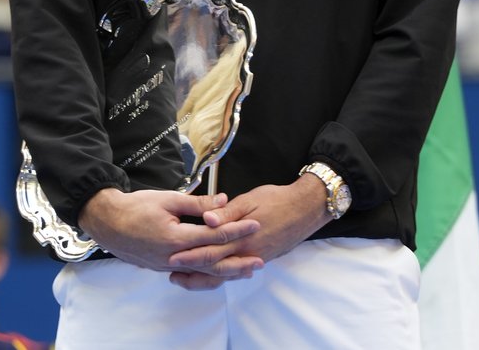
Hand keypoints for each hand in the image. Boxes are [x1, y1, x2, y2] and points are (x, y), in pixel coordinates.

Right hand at [78, 188, 262, 276]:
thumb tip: (222, 202)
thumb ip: (197, 204)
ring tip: (246, 271)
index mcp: (176, 239)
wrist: (107, 223)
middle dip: (238, 261)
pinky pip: (190, 273)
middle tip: (260, 261)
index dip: (236, 230)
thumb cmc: (135, 208)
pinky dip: (208, 274)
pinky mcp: (163, 267)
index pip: (214, 236)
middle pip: (213, 263)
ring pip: (203, 272)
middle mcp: (174, 257)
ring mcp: (168, 266)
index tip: (255, 224)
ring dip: (226, 271)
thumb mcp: (167, 199)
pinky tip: (218, 272)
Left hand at [165, 177, 329, 290]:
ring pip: (227, 274)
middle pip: (216, 268)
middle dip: (193, 272)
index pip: (210, 250)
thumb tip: (207, 220)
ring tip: (186, 279)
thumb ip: (227, 212)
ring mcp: (256, 257)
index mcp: (242, 237)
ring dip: (206, 278)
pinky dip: (224, 275)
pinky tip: (214, 275)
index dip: (190, 255)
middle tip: (172, 275)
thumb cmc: (277, 199)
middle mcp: (248, 252)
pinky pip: (238, 271)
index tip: (171, 258)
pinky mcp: (262, 258)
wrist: (306, 209)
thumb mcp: (250, 200)